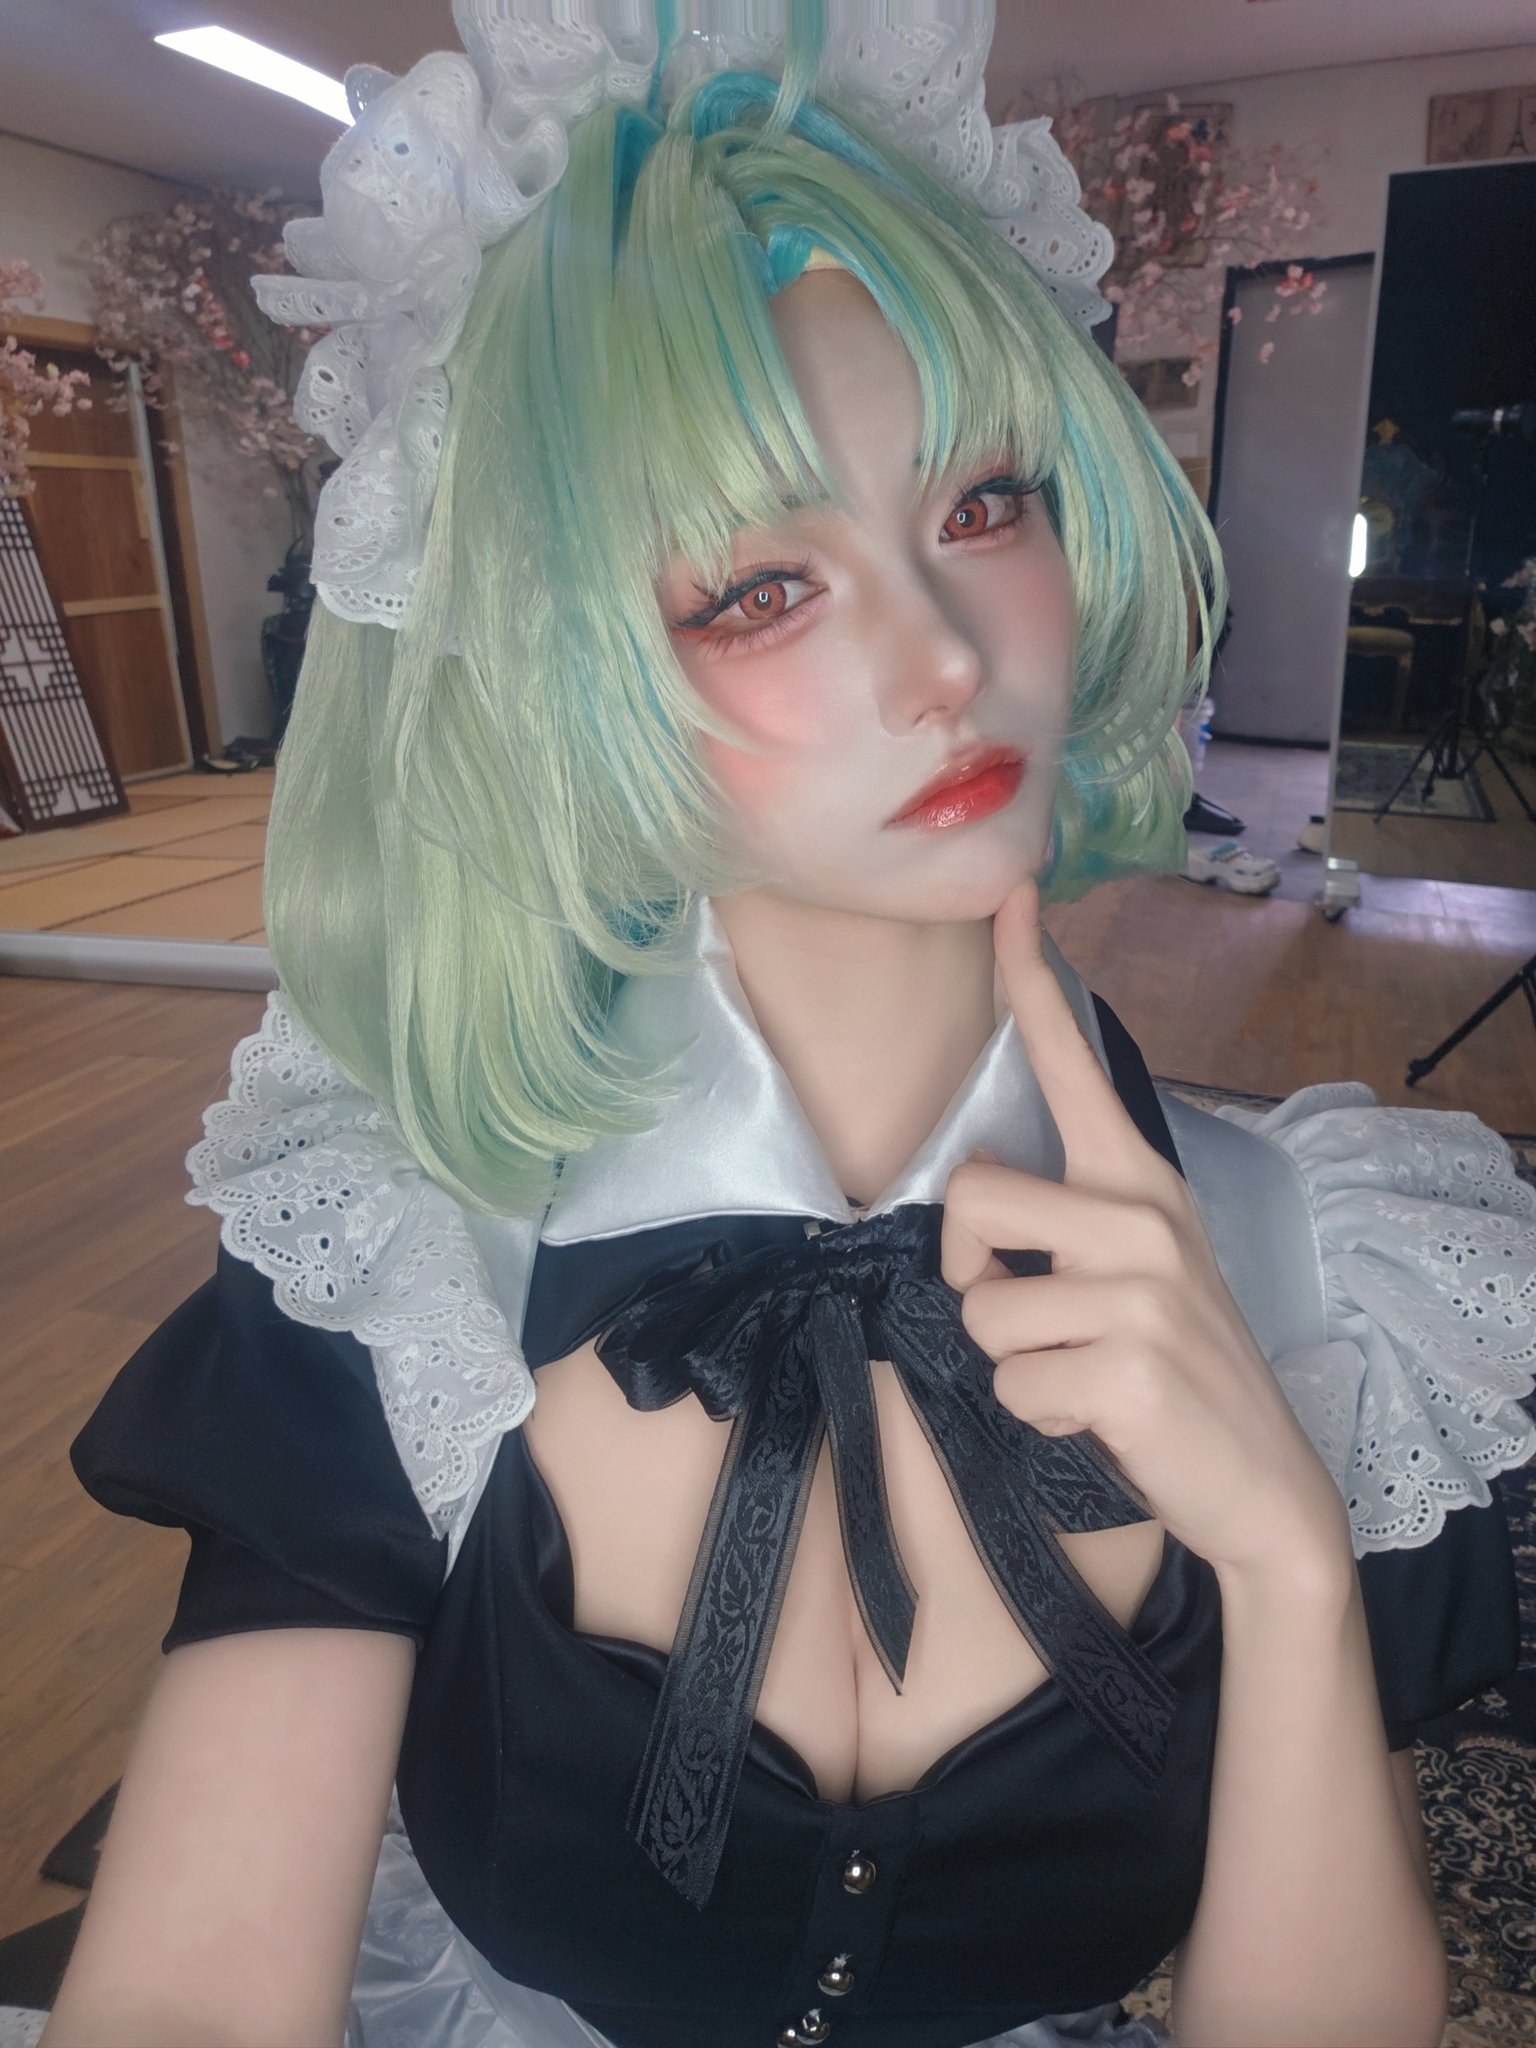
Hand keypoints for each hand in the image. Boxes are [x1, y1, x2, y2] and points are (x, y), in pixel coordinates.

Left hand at [941, 877, 1351, 1583]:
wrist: (1262, 1483)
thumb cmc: (1175, 1368)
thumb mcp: (1137, 1272)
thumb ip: (1067, 1224)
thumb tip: (971, 1216)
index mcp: (1138, 1179)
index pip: (1070, 1060)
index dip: (1030, 978)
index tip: (1011, 898)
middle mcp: (1141, 1214)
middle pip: (969, 1199)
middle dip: (971, 1274)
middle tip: (1034, 1314)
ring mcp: (1140, 1289)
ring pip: (978, 1309)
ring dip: (1012, 1360)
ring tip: (1080, 1371)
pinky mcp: (1127, 1365)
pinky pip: (1009, 1384)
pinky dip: (1037, 1416)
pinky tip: (1097, 1417)